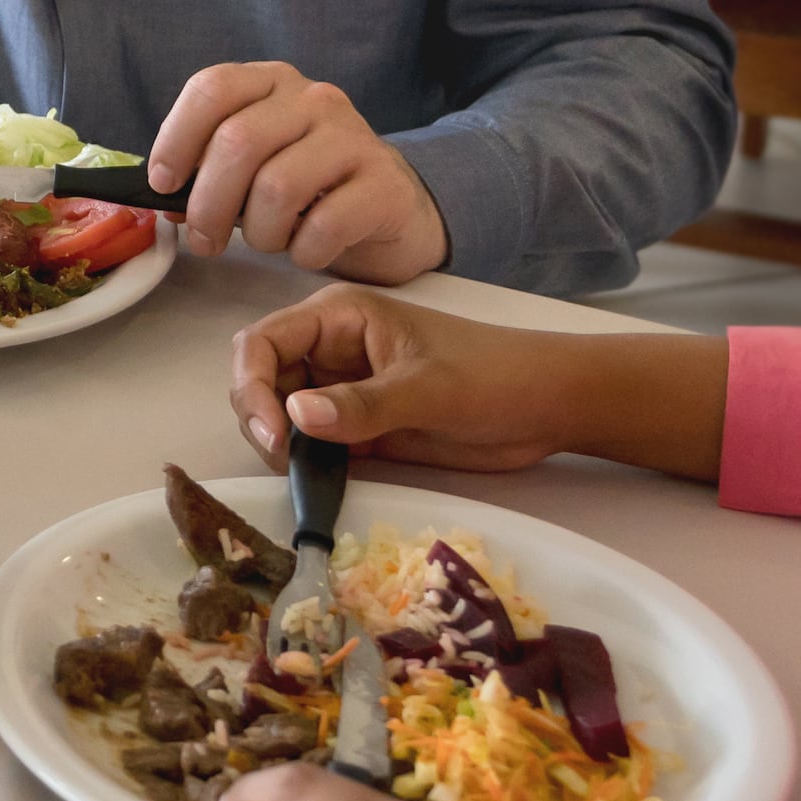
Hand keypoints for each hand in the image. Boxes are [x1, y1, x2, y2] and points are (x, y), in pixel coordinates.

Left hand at [149, 63, 451, 281]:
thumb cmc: (309, 188)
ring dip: (259, 232)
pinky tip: (307, 251)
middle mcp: (313, 100)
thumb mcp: (255, 166)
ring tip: (269, 241)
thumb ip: (209, 171)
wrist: (391, 208)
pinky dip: (302, 252)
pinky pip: (324, 226)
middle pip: (238, 142)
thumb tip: (165, 199)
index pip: (212, 89)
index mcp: (271, 84)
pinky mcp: (385, 184)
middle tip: (205, 241)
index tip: (164, 184)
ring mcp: (354, 137)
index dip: (176, 138)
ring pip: (277, 186)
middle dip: (208, 204)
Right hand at [225, 286, 724, 479]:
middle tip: (287, 460)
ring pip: (281, 417)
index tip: (274, 433)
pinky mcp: (357, 428)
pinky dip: (305, 465)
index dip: (252, 386)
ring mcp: (342, 390)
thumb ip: (362, 404)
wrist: (548, 407)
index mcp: (339, 317)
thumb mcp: (429, 389)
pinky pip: (312, 445)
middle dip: (261, 419)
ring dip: (281, 446)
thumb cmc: (495, 377)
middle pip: (262, 381)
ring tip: (308, 473)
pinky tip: (319, 482)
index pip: (263, 342)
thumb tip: (295, 415)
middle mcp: (330, 350)